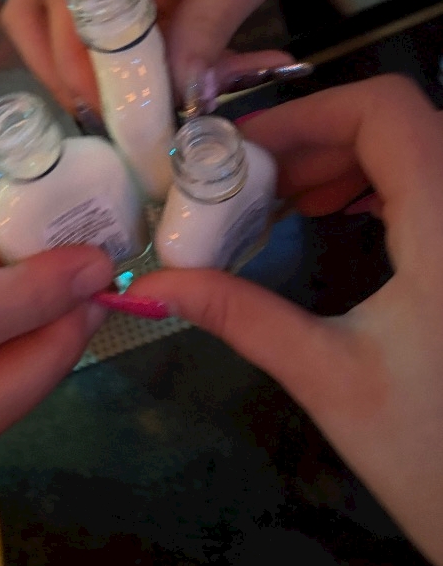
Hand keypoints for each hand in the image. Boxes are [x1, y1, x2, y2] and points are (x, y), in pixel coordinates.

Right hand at [3, 0, 339, 112]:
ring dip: (72, 65)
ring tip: (111, 109)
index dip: (78, 48)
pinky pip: (87, 16)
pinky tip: (144, 84)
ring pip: (48, 11)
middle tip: (99, 115)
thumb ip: (211, 26)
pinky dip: (108, 57)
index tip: (106, 101)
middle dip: (61, 66)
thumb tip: (180, 96)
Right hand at [124, 75, 442, 565]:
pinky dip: (377, 183)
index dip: (306, 114)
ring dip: (344, 159)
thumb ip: (239, 316)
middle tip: (244, 181)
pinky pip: (432, 185)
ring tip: (279, 200)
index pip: (385, 111)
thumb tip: (151, 286)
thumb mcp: (327, 377)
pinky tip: (333, 215)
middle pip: (397, 124)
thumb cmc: (429, 454)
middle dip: (313, 139)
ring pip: (417, 150)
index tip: (239, 154)